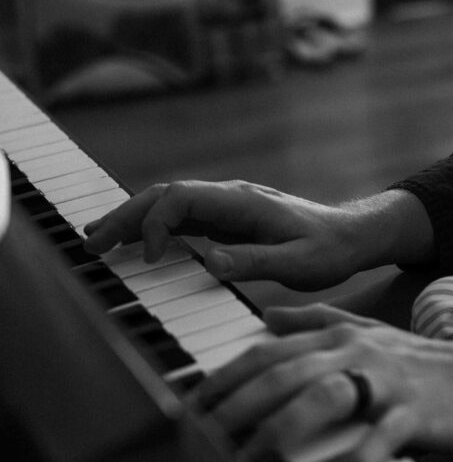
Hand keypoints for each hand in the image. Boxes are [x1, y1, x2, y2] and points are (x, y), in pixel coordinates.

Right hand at [83, 181, 430, 290]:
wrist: (352, 236)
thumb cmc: (330, 250)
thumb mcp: (301, 265)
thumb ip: (257, 263)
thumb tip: (210, 262)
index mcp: (243, 202)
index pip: (182, 198)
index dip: (158, 223)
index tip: (154, 260)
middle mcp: (230, 198)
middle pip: (165, 196)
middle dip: (125, 217)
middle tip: (91, 245)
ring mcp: (227, 207)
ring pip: (169, 205)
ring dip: (133, 221)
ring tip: (97, 243)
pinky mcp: (228, 221)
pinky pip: (182, 220)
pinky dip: (153, 229)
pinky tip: (133, 246)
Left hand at [192, 304, 452, 461]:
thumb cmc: (418, 362)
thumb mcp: (366, 333)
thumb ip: (315, 321)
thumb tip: (266, 318)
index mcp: (339, 335)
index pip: (270, 351)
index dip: (227, 376)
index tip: (193, 405)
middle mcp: (357, 351)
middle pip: (286, 373)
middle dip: (239, 405)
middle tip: (206, 438)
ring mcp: (387, 380)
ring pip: (325, 396)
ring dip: (283, 428)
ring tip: (252, 460)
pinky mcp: (416, 410)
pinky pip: (381, 435)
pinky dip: (354, 457)